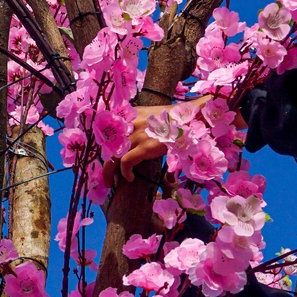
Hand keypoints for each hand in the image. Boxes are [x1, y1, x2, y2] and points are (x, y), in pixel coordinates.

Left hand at [116, 95, 240, 181]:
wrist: (193, 117)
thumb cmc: (180, 118)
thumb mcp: (156, 115)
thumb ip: (145, 123)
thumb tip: (143, 138)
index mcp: (133, 114)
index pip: (109, 129)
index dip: (104, 145)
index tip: (105, 156)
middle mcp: (131, 122)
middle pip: (107, 144)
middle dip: (103, 160)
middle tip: (104, 173)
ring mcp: (137, 134)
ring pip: (112, 154)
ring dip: (109, 171)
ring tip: (110, 181)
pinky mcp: (145, 147)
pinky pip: (125, 162)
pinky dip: (124, 172)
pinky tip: (129, 179)